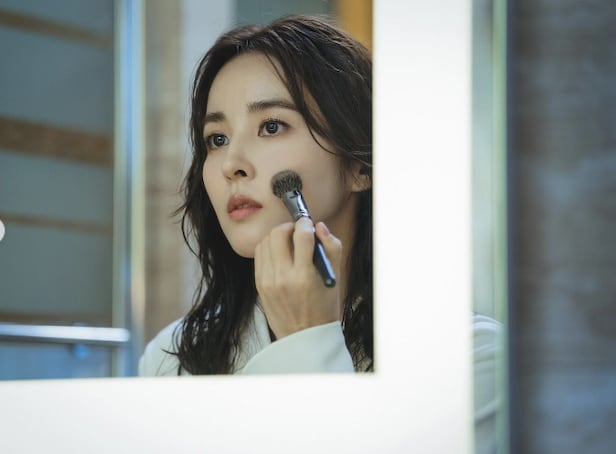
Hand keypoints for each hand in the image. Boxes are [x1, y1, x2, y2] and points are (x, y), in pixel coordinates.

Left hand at [254, 217, 342, 339]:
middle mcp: (283, 277)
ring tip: (288, 243)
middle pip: (278, 234)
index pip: (301, 236)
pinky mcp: (258, 285)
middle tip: (297, 232)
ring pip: (265, 242)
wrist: (303, 337)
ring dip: (277, 236)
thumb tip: (319, 226)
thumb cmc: (323, 308)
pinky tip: (279, 254)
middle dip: (289, 227)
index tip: (309, 224)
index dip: (306, 224)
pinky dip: (268, 248)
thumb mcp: (334, 278)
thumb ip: (331, 247)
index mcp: (305, 276)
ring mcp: (267, 281)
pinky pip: (259, 255)